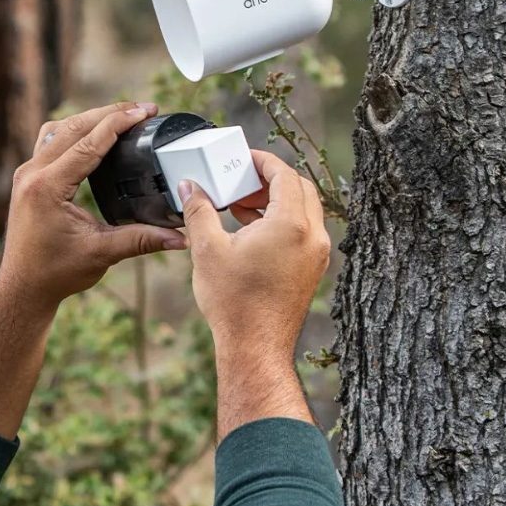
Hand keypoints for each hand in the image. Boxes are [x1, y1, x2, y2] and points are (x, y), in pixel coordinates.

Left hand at [0, 101, 188, 311]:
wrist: (23, 287)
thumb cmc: (54, 273)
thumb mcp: (101, 254)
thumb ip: (141, 240)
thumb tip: (180, 237)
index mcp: (47, 188)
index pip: (88, 143)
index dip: (119, 122)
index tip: (145, 111)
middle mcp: (32, 174)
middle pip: (73, 127)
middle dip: (109, 113)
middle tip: (142, 109)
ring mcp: (27, 174)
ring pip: (59, 130)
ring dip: (89, 118)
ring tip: (121, 116)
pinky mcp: (28, 179)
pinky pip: (50, 142)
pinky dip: (74, 132)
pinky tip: (93, 135)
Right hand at [179, 149, 330, 360]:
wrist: (255, 346)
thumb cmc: (234, 302)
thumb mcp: (208, 249)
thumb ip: (199, 210)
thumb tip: (189, 187)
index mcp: (291, 224)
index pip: (285, 175)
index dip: (264, 162)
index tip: (245, 159)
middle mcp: (312, 236)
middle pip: (300, 189)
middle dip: (271, 180)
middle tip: (242, 182)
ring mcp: (316, 254)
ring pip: (305, 211)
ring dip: (277, 201)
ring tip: (242, 207)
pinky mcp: (312, 270)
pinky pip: (304, 232)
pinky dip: (283, 222)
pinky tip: (253, 233)